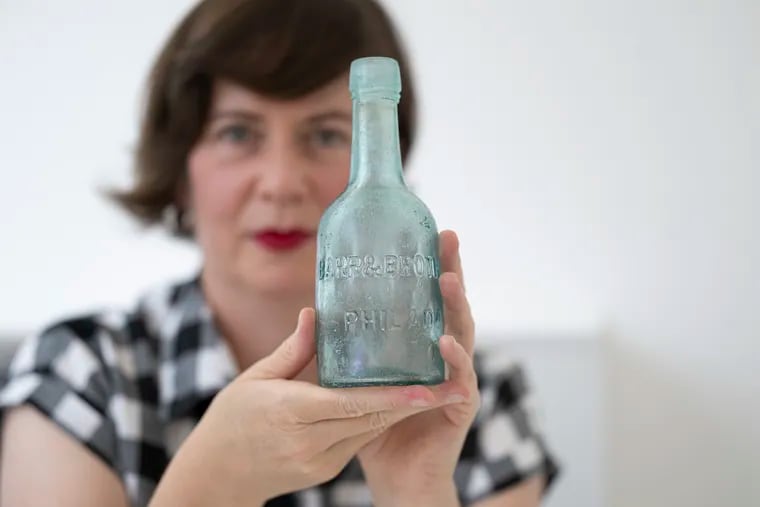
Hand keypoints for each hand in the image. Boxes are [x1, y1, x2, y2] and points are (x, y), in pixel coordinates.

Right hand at [150, 308, 461, 506]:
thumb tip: (315, 314)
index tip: (427, 390)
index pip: (352, 404)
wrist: (215, 475)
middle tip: (448, 386)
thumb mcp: (255, 377)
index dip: (394, 399)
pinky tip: (393, 404)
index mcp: (291, 412)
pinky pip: (356, 443)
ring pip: (368, 433)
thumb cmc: (230, 419)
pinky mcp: (322, 472)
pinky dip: (376, 423)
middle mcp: (308, 441)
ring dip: (398, 413)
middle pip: (370, 420)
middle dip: (412, 405)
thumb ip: (293, 349)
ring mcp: (317, 461)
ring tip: (431, 391)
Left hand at [357, 230, 479, 505]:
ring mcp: (454, 379)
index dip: (431, 266)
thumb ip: (342, 345)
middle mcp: (443, 355)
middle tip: (448, 238)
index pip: (429, 298)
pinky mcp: (458, 406)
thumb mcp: (355, 378)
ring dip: (456, 306)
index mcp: (420, 345)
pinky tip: (442, 341)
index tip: (429, 233)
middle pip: (450, 305)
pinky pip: (460, 379)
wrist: (396, 474)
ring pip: (462, 334)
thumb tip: (314, 310)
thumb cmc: (377, 424)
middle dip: (451, 270)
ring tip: (445, 280)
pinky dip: (454, 360)